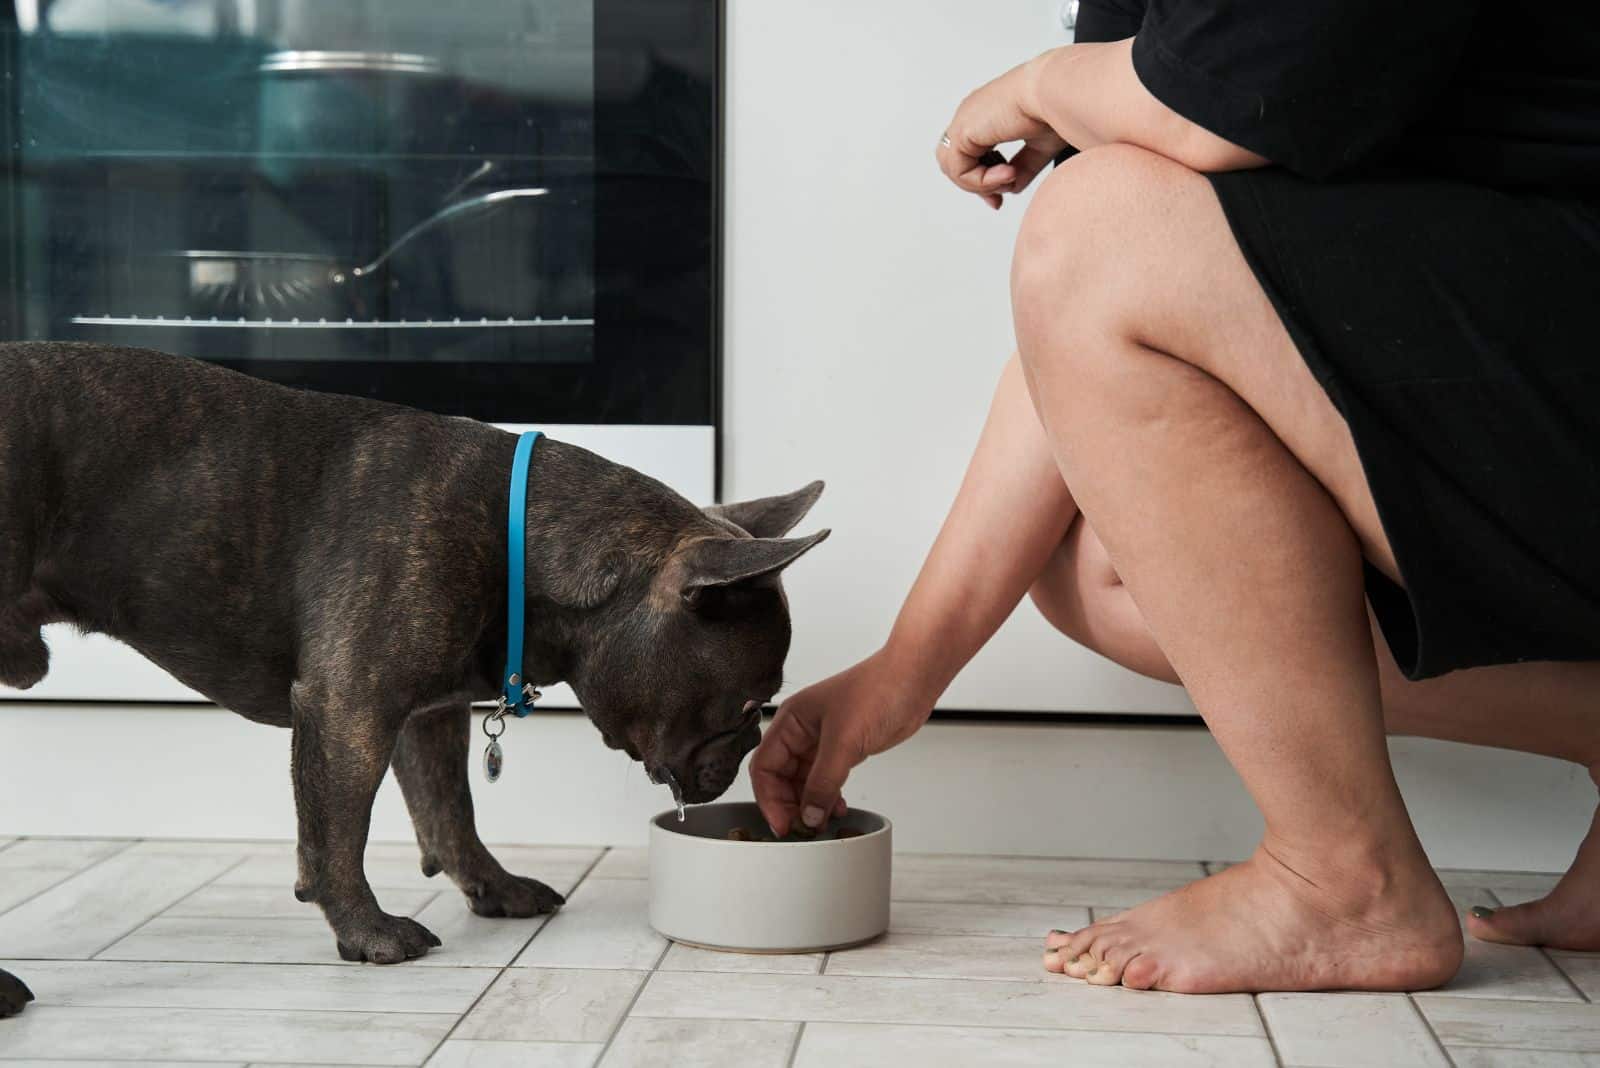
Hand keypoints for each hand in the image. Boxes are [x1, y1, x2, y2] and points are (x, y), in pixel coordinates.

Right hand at [750, 649, 933, 835]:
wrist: (913, 680)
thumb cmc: (877, 690)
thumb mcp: (843, 741)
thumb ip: (823, 783)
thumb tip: (809, 816)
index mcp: (790, 720)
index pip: (764, 766)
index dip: (769, 798)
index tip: (783, 824)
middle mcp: (802, 731)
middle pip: (780, 777)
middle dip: (789, 804)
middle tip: (802, 829)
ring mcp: (823, 740)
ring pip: (803, 782)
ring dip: (810, 804)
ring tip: (821, 823)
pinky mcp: (843, 749)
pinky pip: (825, 780)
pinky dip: (828, 797)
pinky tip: (837, 809)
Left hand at [936, 50, 1069, 208]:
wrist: (1058, 92)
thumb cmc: (1057, 108)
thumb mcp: (1039, 145)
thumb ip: (1023, 166)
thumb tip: (1012, 187)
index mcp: (987, 113)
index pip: (969, 152)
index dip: (980, 179)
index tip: (998, 199)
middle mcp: (972, 114)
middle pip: (954, 162)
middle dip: (974, 186)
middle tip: (997, 200)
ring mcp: (965, 121)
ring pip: (953, 169)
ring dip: (980, 185)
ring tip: (1010, 178)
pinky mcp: (962, 130)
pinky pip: (960, 171)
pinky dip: (982, 182)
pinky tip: (1008, 174)